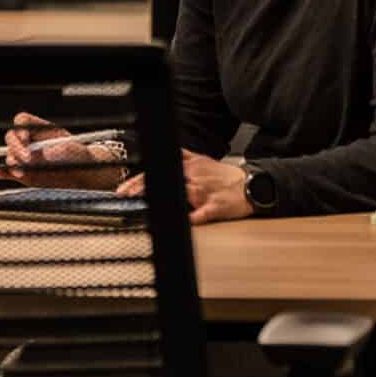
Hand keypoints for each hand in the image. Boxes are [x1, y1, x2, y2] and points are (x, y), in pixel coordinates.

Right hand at [0, 112, 123, 189]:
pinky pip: (7, 171)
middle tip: (27, 158)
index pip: (22, 121)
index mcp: (40, 129)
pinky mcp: (22, 173)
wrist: (81, 173)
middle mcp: (29, 141)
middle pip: (11, 137)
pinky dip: (1, 172)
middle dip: (16, 147)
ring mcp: (24, 157)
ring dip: (12, 162)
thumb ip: (60, 150)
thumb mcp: (74, 150)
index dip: (21, 127)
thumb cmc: (79, 156)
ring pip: (9, 155)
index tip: (27, 138)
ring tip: (22, 172)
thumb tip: (46, 154)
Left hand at [114, 151, 249, 224]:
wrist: (252, 185)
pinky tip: (179, 223)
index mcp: (190, 167)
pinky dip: (190, 218)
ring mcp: (205, 193)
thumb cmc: (225, 176)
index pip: (160, 172)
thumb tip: (166, 154)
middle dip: (141, 190)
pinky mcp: (215, 207)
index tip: (123, 189)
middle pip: (164, 182)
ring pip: (180, 196)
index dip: (138, 181)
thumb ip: (184, 156)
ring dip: (161, 202)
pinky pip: (200, 214)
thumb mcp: (203, 160)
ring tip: (144, 210)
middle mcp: (195, 178)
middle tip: (125, 197)